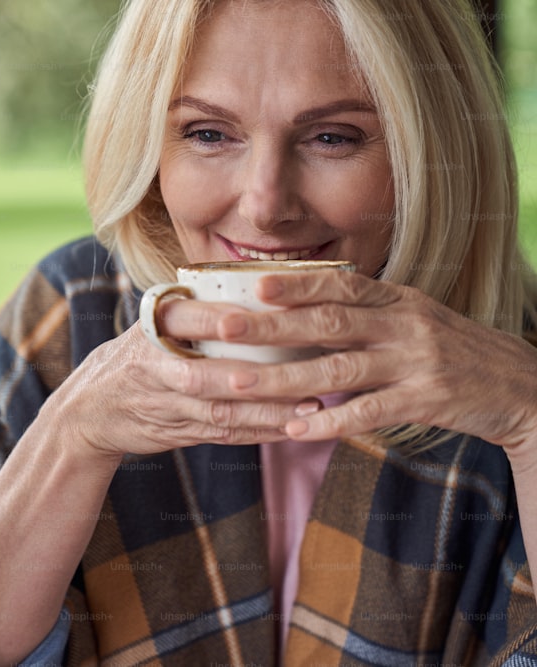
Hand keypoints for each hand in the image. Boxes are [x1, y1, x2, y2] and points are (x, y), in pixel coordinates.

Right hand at [53, 298, 304, 463]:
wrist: (88, 409)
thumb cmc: (138, 355)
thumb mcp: (151, 324)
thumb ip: (194, 310)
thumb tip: (268, 286)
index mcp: (150, 327)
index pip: (181, 318)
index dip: (213, 319)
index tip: (252, 316)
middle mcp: (152, 365)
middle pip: (198, 374)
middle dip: (244, 376)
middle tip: (293, 370)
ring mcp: (162, 403)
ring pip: (216, 411)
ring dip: (264, 411)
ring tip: (309, 403)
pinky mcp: (174, 431)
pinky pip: (221, 434)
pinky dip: (257, 433)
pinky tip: (292, 427)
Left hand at [215, 270, 536, 451]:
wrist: (522, 386)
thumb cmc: (452, 351)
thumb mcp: (413, 318)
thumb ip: (365, 313)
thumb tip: (301, 305)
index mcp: (398, 300)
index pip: (341, 286)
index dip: (297, 284)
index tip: (253, 284)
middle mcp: (405, 324)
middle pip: (329, 322)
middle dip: (272, 326)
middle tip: (225, 328)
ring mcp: (417, 362)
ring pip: (340, 370)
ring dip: (285, 378)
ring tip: (240, 383)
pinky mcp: (428, 401)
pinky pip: (369, 412)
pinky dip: (328, 421)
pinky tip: (293, 429)